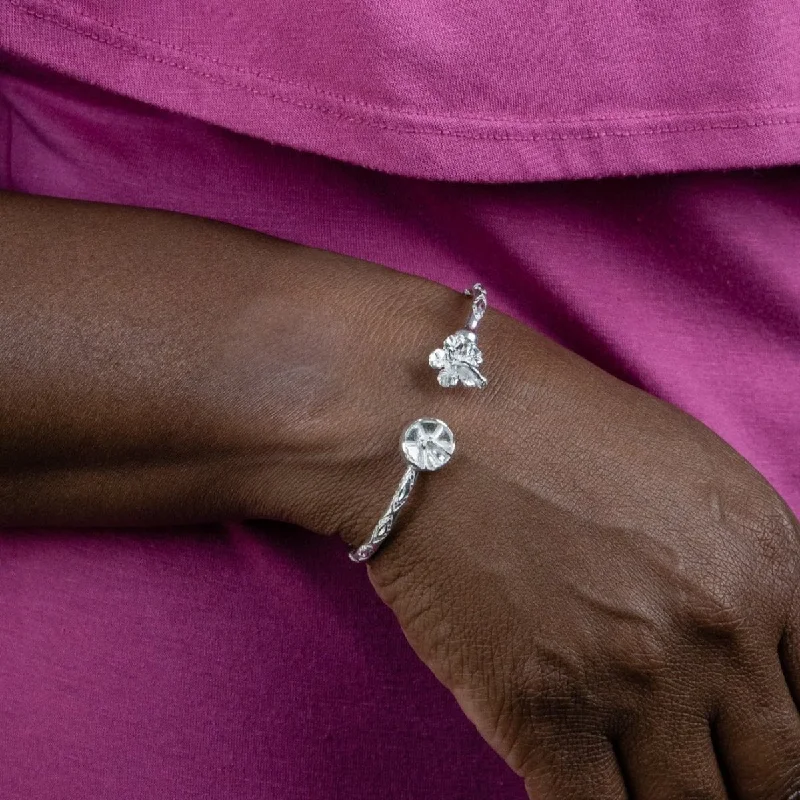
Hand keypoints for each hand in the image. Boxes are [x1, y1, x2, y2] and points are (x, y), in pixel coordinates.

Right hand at [336, 301, 799, 797]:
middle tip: (700, 776)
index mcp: (767, 568)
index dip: (787, 755)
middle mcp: (715, 634)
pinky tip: (576, 781)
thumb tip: (752, 657)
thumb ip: (745, 571)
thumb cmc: (553, 432)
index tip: (752, 759)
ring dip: (668, 799)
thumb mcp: (687, 476)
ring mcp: (630, 681)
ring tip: (638, 780)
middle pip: (772, 779)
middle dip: (738, 788)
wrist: (436, 423)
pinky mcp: (543, 713)